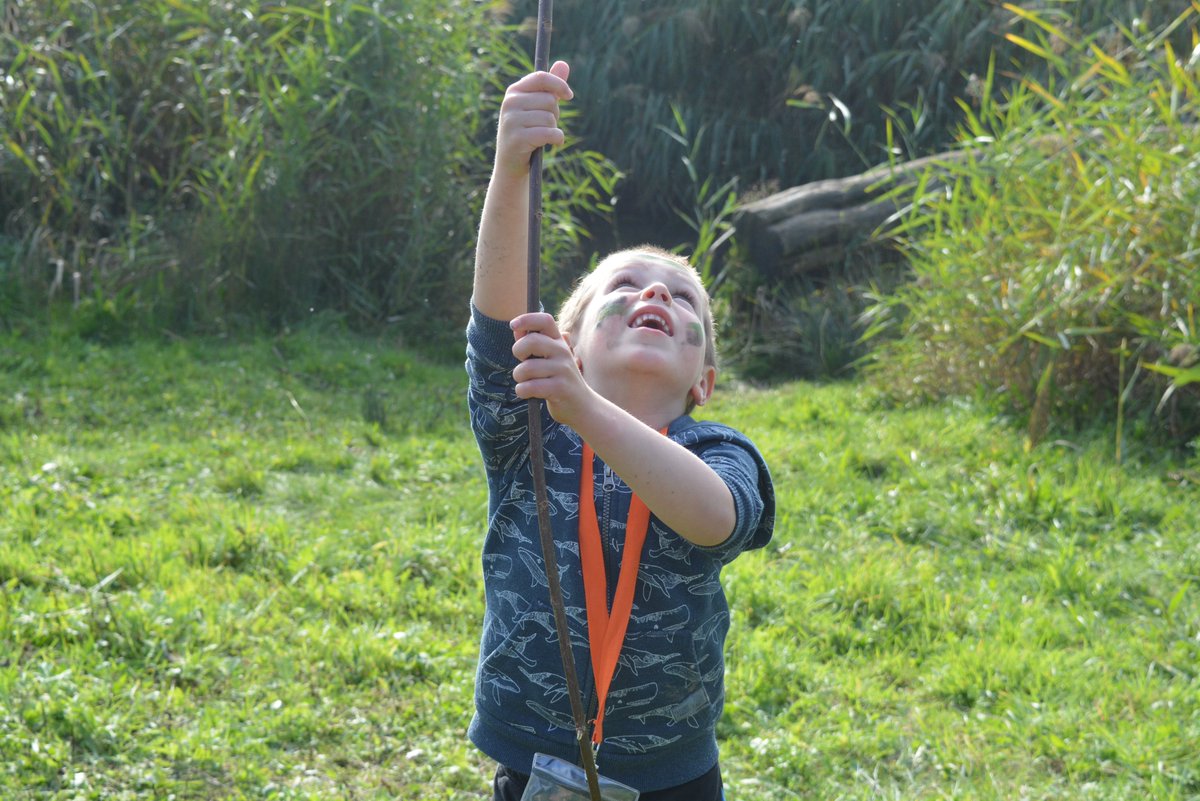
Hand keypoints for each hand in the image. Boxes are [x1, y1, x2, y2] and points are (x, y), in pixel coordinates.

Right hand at [495, 61, 571, 177]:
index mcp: (514, 91)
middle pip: (549, 100)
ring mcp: (512, 121)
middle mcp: (510, 103)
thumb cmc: (527, 132)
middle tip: (545, 126)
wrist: (512, 164)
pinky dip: (556, 139)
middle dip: (555, 114)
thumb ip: (550, 87)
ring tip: (543, 137)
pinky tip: (551, 144)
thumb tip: (564, 64)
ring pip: (550, 117)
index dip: (558, 84)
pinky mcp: (518, 138)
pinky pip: (549, 133)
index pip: (540, 77)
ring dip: (554, 129)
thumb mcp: (537, 107)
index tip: (569, 95)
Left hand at [510, 311, 591, 425]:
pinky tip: (528, 393)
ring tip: (526, 382)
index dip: (526, 319)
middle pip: (531, 341)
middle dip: (518, 352)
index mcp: (559, 342)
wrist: (582, 407)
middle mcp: (563, 352)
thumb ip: (532, 344)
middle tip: (523, 363)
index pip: (545, 320)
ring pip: (526, 368)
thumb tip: (516, 329)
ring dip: (519, 378)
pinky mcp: (560, 388)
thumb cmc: (558, 381)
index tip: (513, 325)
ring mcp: (563, 370)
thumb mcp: (549, 359)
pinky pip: (529, 387)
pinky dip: (522, 391)